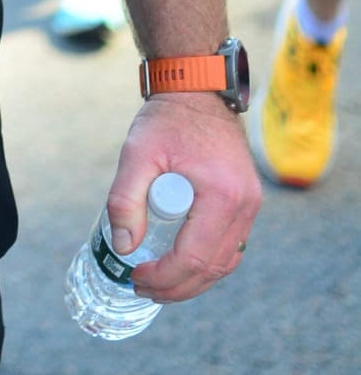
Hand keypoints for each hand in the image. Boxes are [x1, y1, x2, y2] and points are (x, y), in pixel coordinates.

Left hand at [103, 94, 260, 303]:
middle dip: (176, 287)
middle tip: (143, 287)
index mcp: (222, 196)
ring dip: (194, 280)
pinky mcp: (247, 200)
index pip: (194, 258)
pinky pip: (231, 246)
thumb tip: (123, 246)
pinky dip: (208, 263)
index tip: (135, 275)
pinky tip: (182, 264)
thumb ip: (125, 200)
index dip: (163, 276)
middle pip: (213, 268)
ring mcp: (251, 204)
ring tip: (159, 283)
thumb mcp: (137, 153)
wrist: (197, 87)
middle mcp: (245, 205)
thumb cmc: (167, 118)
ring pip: (226, 262)